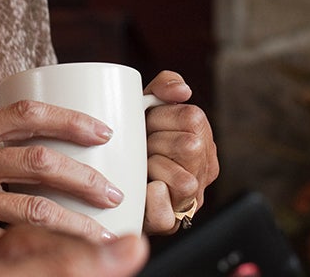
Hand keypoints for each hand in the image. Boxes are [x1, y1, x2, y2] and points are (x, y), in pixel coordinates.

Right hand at [0, 101, 124, 276]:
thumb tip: (54, 142)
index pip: (25, 114)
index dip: (70, 120)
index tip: (103, 132)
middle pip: (39, 162)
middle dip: (86, 178)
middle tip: (114, 191)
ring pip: (35, 208)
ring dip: (78, 223)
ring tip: (104, 231)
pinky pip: (13, 243)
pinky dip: (47, 250)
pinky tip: (69, 255)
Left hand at [140, 70, 219, 234]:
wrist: (105, 183)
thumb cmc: (130, 141)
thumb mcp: (145, 107)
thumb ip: (164, 87)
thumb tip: (183, 90)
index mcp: (202, 140)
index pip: (192, 117)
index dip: (160, 117)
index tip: (145, 123)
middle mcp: (204, 171)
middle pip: (190, 147)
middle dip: (155, 141)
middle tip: (141, 145)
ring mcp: (190, 199)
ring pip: (184, 181)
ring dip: (154, 168)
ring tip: (141, 165)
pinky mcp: (170, 223)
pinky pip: (168, 214)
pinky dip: (153, 200)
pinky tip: (143, 187)